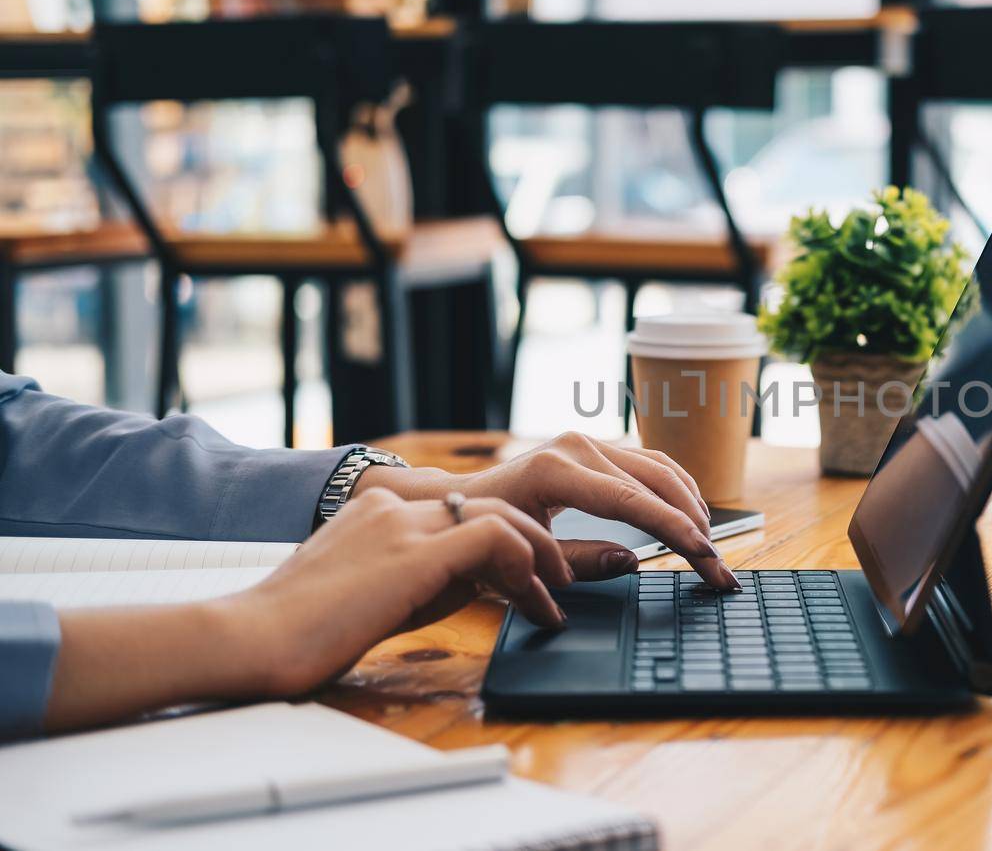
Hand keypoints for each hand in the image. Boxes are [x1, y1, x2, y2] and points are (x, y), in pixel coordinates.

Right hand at [45, 487, 610, 730]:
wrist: (250, 639)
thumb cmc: (307, 630)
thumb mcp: (384, 592)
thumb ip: (436, 574)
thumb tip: (499, 579)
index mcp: (389, 507)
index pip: (479, 503)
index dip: (529, 530)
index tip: (561, 562)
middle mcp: (402, 502)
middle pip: (508, 501)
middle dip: (559, 534)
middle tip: (594, 567)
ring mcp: (407, 522)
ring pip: (511, 516)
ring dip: (553, 558)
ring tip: (564, 597)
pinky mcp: (414, 551)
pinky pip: (498, 538)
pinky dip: (530, 569)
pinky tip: (539, 606)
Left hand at [359, 432, 738, 589]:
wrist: (460, 502)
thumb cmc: (486, 535)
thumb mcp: (526, 559)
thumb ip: (581, 561)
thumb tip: (633, 561)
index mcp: (556, 471)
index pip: (635, 502)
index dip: (677, 532)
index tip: (707, 559)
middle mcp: (576, 447)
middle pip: (657, 483)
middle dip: (695, 526)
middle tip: (719, 565)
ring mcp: (587, 442)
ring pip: (661, 468)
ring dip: (692, 505)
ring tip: (712, 545)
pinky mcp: (596, 447)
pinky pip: (650, 463)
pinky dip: (677, 488)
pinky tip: (693, 514)